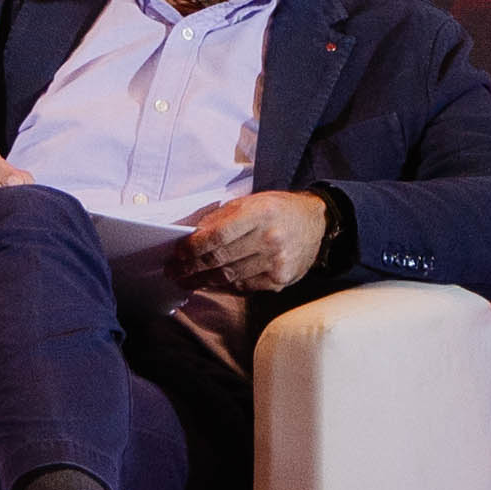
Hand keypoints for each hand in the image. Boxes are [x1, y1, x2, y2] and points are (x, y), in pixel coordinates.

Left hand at [174, 191, 329, 295]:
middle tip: (174, 271)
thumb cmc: (278, 210)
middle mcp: (270, 238)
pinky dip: (225, 286)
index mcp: (260, 213)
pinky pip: (244, 287)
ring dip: (203, 281)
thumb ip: (222, 218)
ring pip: (229, 277)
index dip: (193, 247)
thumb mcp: (251, 202)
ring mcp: (277, 262)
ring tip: (187, 280)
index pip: (217, 235)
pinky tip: (212, 283)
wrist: (316, 222)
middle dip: (191, 267)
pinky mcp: (280, 279)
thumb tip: (191, 236)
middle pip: (220, 259)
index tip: (177, 254)